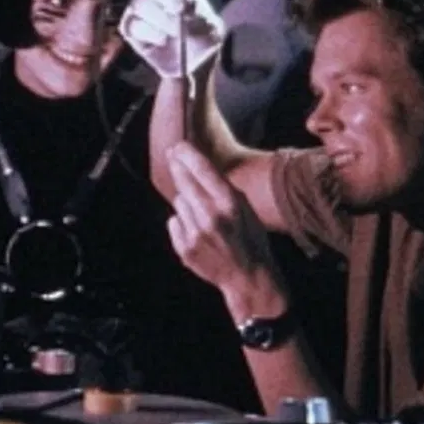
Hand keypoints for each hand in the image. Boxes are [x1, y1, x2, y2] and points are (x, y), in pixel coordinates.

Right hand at [120, 0, 225, 79]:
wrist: (191, 65)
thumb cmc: (201, 42)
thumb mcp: (208, 30)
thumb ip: (197, 19)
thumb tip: (183, 10)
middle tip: (178, 11)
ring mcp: (142, 8)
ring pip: (140, 2)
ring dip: (158, 17)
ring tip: (174, 32)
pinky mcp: (130, 27)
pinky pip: (131, 24)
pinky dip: (147, 32)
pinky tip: (161, 40)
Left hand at [164, 142, 280, 303]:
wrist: (248, 278)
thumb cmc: (250, 238)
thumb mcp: (246, 208)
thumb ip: (222, 188)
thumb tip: (196, 165)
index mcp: (230, 203)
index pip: (202, 169)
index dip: (187, 154)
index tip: (177, 146)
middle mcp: (210, 216)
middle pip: (184, 181)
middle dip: (177, 167)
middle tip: (172, 156)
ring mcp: (195, 234)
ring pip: (178, 202)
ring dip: (186, 202)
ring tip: (203, 214)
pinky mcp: (184, 248)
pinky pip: (174, 222)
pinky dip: (182, 223)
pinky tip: (198, 231)